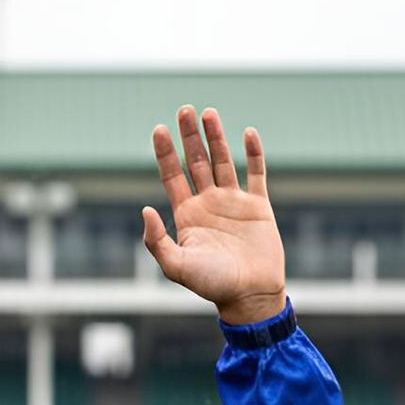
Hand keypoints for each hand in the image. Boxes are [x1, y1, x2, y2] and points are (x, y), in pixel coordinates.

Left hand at [143, 106, 288, 325]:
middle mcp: (208, 203)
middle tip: (184, 109)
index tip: (158, 129)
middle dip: (189, 136)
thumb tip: (145, 209)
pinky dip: (253, 153)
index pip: (172, 175)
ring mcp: (233, 202)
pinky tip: (247, 133)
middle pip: (195, 161)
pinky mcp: (258, 206)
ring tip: (208, 112)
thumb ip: (156, 240)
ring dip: (216, 137)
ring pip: (223, 161)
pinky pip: (256, 173)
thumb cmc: (211, 285)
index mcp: (186, 214)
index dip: (164, 152)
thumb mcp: (176, 266)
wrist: (249, 296)